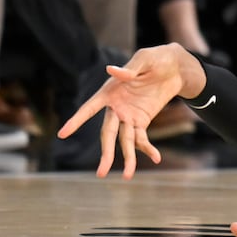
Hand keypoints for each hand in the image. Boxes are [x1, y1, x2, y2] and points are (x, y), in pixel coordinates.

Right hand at [57, 45, 190, 177]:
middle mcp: (116, 107)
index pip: (90, 108)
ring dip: (128, 157)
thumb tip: (111, 70)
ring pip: (124, 141)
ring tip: (128, 176)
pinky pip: (142, 138)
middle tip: (101, 173)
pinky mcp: (142, 121)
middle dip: (105, 152)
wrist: (174, 67)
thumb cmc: (156, 59)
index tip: (62, 134)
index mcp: (110, 91)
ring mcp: (129, 116)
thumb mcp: (144, 60)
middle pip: (107, 133)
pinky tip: (156, 158)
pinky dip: (148, 149)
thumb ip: (129, 69)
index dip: (77, 121)